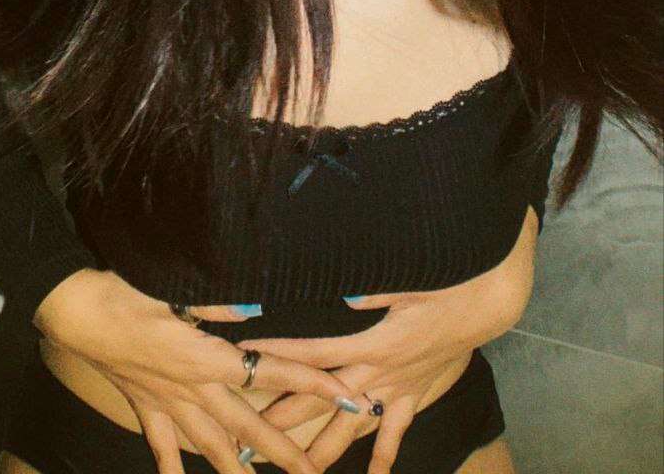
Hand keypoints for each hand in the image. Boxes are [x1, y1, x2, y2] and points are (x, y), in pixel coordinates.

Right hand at [33, 267, 365, 473]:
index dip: (311, 383)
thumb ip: (219, 304)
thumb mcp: (174, 290)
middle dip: (286, 451)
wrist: (77, 312)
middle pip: (250, 426)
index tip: (346, 395)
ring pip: (213, 446)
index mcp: (208, 358)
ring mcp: (169, 405)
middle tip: (316, 471)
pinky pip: (164, 449)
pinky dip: (174, 471)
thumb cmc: (127, 292)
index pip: (271, 371)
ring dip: (240, 470)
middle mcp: (194, 389)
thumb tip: (254, 308)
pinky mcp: (146, 408)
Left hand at [235, 204, 539, 472]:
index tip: (249, 355)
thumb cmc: (445, 284)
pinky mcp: (412, 393)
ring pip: (352, 425)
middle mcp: (378, 374)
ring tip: (296, 469)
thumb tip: (347, 293)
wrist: (485, 304)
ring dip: (324, 448)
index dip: (282, 353)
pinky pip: (394, 431)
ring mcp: (395, 388)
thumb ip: (376, 288)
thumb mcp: (410, 280)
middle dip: (286, 415)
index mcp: (371, 344)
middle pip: (323, 398)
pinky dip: (383, 456)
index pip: (315, 350)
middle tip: (251, 435)